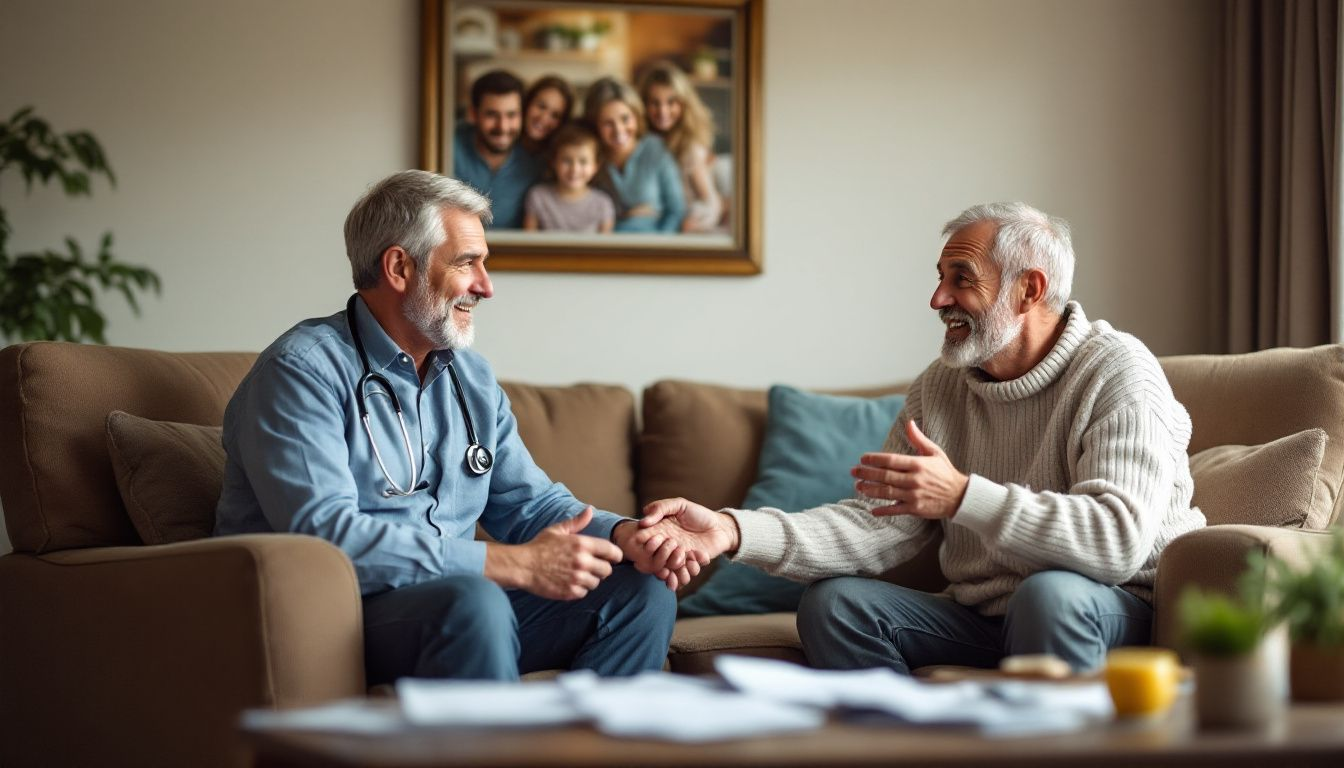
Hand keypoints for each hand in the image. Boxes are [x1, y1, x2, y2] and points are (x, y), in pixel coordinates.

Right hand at [484, 507, 622, 599]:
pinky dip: (578, 589)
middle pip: (607, 570)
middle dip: (601, 568)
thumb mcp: (557, 530)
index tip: (612, 558)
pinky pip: (584, 592)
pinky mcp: (570, 592)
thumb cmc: (539, 546)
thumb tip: (590, 510)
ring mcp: (577, 578)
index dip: (615, 555)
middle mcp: (583, 562)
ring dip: (589, 579)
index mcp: (582, 544)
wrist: (522, 565)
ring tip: (576, 574)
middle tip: (591, 566)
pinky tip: (568, 582)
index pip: (612, 552)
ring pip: (596, 583)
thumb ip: (577, 522)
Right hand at [634, 498, 737, 580]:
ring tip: (685, 557)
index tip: (654, 542)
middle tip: (676, 546)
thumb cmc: (699, 514)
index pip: (647, 542)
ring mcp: (678, 557)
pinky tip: (697, 558)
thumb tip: (643, 519)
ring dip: (676, 567)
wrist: (720, 527)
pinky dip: (690, 569)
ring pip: (670, 569)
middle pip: (657, 559)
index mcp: (660, 532)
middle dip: (664, 557)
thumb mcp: (679, 505)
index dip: (649, 545)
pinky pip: (685, 573)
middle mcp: (667, 547)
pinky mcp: (690, 565)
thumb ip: (660, 508)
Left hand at [852, 420, 968, 518]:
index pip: (891, 460)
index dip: (874, 459)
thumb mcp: (934, 452)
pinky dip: (883, 510)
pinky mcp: (915, 508)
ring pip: (887, 492)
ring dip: (870, 489)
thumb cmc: (945, 472)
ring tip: (858, 486)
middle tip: (853, 471)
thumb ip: (919, 439)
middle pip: (885, 476)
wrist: (960, 496)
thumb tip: (909, 422)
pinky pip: (895, 510)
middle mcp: (914, 479)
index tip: (862, 458)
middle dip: (866, 473)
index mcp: (918, 464)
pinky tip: (872, 509)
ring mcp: (914, 495)